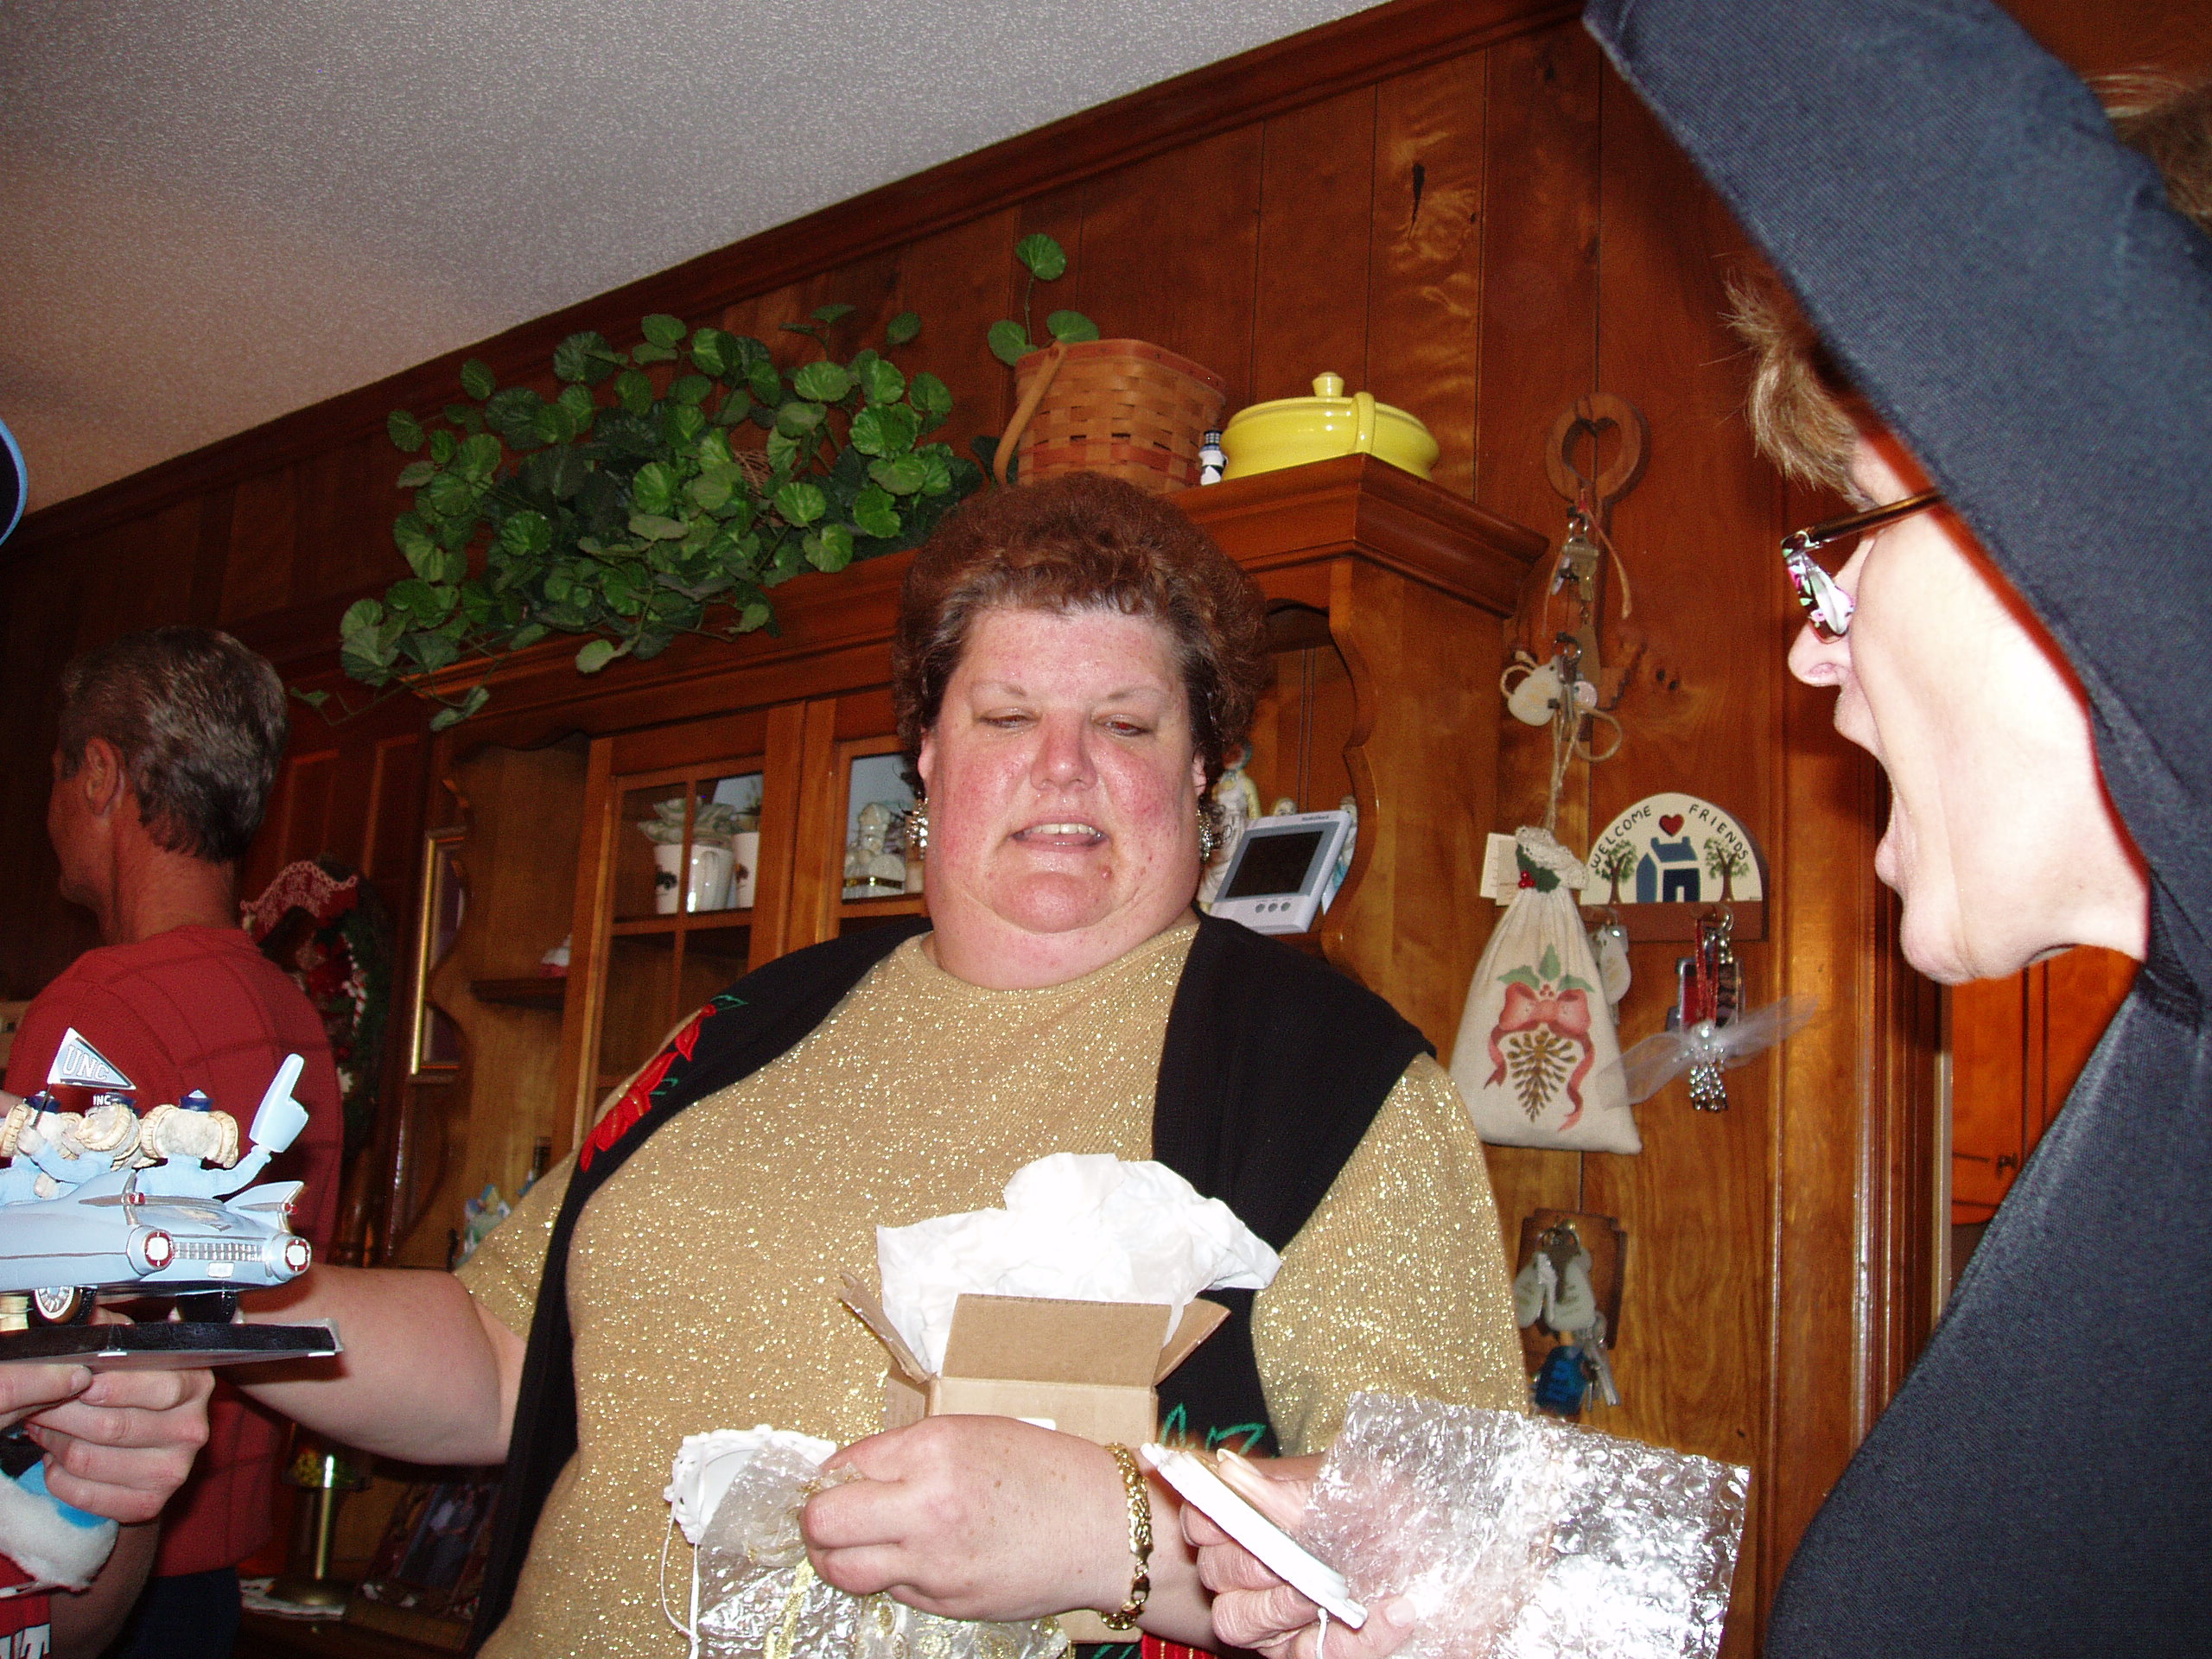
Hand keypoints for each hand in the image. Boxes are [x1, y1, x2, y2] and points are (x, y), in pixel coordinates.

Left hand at [11, 1333, 211, 1523]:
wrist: (147, 1449)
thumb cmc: (132, 1392)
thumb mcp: (130, 1349)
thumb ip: (109, 1327)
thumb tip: (84, 1309)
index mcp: (195, 1384)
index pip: (158, 1387)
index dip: (111, 1385)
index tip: (78, 1379)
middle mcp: (192, 1429)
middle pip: (112, 1426)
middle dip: (62, 1414)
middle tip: (39, 1404)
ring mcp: (174, 1470)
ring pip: (88, 1459)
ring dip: (54, 1443)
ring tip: (47, 1428)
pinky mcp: (150, 1503)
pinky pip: (82, 1495)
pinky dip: (58, 1478)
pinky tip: (59, 1459)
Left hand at [803, 1416, 1132, 1621]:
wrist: (1103, 1527)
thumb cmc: (1045, 1471)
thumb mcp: (972, 1434)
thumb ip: (908, 1452)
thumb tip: (848, 1473)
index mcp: (933, 1451)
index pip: (842, 1465)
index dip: (832, 1475)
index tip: (837, 1480)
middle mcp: (926, 1507)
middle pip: (822, 1522)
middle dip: (816, 1519)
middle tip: (828, 1516)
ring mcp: (933, 1561)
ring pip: (842, 1569)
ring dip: (835, 1556)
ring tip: (853, 1544)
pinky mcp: (946, 1601)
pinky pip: (890, 1590)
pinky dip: (887, 1575)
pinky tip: (913, 1557)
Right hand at [1186, 1457, 1415, 1658]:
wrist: (1445, 1552)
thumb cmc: (1389, 1506)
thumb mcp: (1351, 1486)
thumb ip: (1288, 1487)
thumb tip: (1228, 1470)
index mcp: (1252, 1517)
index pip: (1199, 1519)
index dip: (1210, 1519)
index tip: (1239, 1516)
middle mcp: (1249, 1569)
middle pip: (1215, 1573)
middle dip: (1255, 1565)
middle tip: (1299, 1559)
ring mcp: (1271, 1616)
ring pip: (1238, 1623)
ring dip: (1286, 1606)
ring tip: (1340, 1593)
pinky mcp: (1305, 1652)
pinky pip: (1312, 1655)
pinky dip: (1356, 1639)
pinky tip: (1396, 1612)